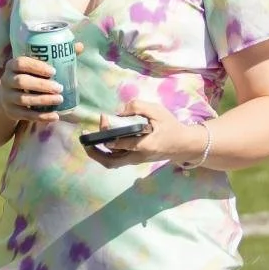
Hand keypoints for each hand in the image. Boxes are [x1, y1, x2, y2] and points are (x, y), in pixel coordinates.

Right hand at [0, 52, 72, 121]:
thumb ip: (56, 56)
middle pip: (21, 82)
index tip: (53, 71)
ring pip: (24, 99)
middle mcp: (7, 80)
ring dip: (43, 100)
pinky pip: (27, 115)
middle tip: (59, 87)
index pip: (21, 63)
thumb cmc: (29, 76)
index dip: (36, 67)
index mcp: (12, 65)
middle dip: (41, 85)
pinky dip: (42, 116)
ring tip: (59, 99)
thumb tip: (80, 46)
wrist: (8, 96)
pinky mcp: (12, 112)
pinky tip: (55, 116)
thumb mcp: (37, 66)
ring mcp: (8, 97)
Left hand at [85, 106, 200, 168]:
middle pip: (110, 161)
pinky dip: (106, 153)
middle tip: (85, 139)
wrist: (183, 145)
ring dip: (98, 153)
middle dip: (95, 152)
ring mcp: (135, 160)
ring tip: (88, 141)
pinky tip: (101, 141)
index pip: (120, 143)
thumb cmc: (171, 127)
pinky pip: (116, 160)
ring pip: (112, 163)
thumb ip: (139, 107)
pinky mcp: (135, 160)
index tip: (105, 118)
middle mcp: (137, 157)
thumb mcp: (158, 111)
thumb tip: (120, 110)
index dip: (108, 133)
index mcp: (144, 145)